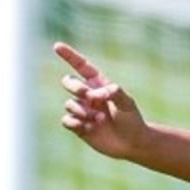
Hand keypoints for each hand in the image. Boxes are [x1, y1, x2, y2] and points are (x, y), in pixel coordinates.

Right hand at [55, 42, 146, 158]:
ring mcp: (82, 110)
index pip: (82, 67)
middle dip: (75, 86)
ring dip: (84, 111)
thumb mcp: (127, 103)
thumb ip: (114, 93)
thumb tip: (96, 93)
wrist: (132, 142)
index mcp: (99, 85)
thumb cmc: (132, 120)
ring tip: (100, 119)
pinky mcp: (77, 126)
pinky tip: (89, 128)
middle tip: (90, 98)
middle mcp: (88, 96)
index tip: (57, 46)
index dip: (70, 56)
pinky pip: (66, 120)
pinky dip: (76, 123)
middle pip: (69, 82)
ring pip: (69, 104)